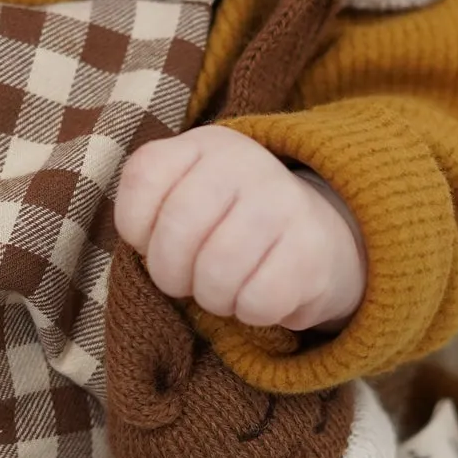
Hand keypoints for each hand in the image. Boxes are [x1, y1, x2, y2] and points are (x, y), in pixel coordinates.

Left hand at [114, 124, 365, 330]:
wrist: (321, 236)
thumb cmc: (233, 223)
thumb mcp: (189, 193)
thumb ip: (153, 205)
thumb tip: (144, 245)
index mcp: (206, 144)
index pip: (143, 178)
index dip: (136, 228)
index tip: (154, 240)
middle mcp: (247, 163)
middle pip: (176, 232)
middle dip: (170, 274)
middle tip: (188, 280)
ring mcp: (284, 203)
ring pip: (216, 273)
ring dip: (213, 298)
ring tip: (226, 289)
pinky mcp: (313, 250)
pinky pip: (257, 300)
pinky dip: (250, 312)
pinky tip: (260, 295)